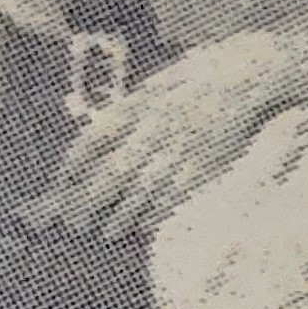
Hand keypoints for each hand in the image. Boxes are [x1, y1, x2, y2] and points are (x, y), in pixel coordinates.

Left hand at [25, 32, 307, 240]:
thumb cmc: (197, 79)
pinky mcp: (204, 166)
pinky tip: (143, 226)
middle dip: (87, 202)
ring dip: (118, 218)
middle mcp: (152, 129)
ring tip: (106, 233)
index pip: (91, 140)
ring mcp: (178, 150)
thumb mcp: (156, 83)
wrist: (247, 75)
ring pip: (140, 194)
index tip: (61, 186)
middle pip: (111, 174)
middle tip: (74, 223)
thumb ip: (130, 109)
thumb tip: (100, 138)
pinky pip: (173, 198)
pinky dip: (154, 215)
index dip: (71, 167)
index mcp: (136, 105)